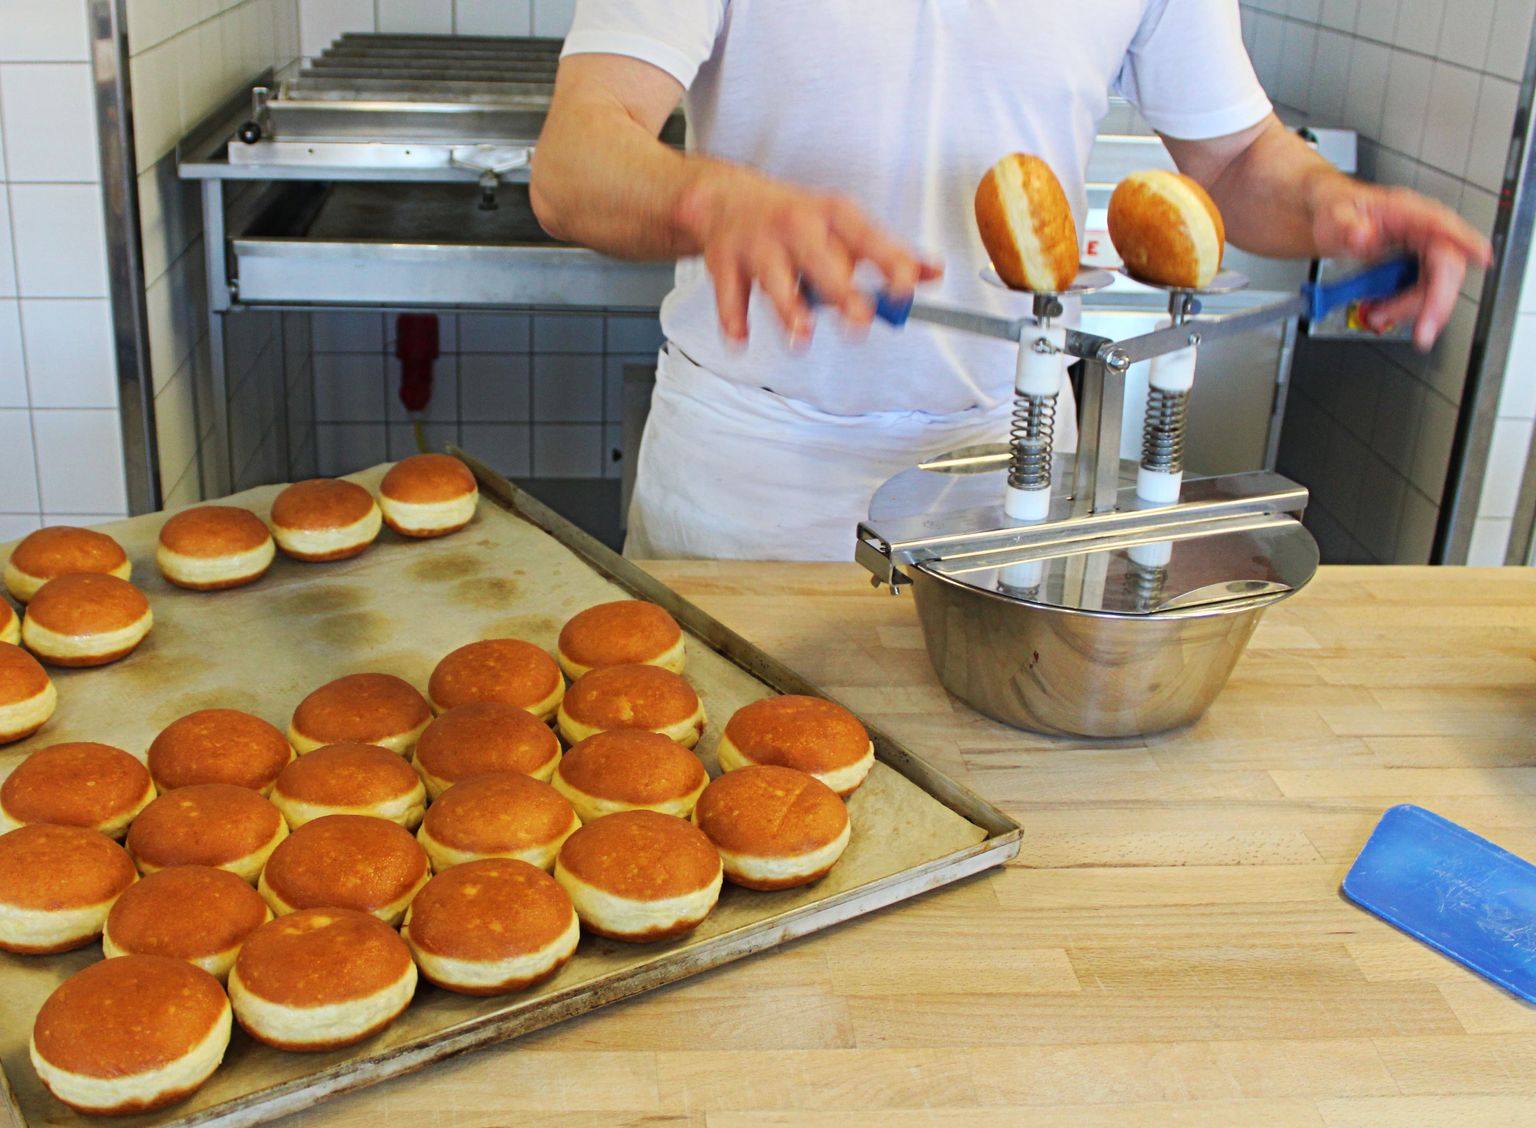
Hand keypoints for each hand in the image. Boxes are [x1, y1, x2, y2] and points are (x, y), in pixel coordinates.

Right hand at [675, 171, 941, 345]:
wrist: (727, 200)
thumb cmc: (796, 220)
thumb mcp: (844, 226)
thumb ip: (888, 254)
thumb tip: (934, 273)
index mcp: (832, 215)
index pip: (866, 237)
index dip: (888, 261)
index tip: (906, 287)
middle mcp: (796, 225)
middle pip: (820, 257)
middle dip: (840, 289)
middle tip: (860, 320)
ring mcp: (758, 243)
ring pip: (774, 277)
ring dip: (787, 308)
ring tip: (801, 335)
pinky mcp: (725, 261)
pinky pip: (729, 292)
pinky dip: (733, 317)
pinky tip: (740, 339)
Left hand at [1309, 177, 1491, 351]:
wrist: (1331, 217)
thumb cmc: (1336, 209)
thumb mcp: (1332, 214)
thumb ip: (1345, 226)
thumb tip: (1363, 236)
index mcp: (1406, 211)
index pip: (1443, 225)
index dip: (1466, 241)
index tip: (1482, 258)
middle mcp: (1422, 229)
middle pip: (1446, 267)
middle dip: (1436, 303)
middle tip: (1422, 333)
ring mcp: (1422, 249)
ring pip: (1435, 286)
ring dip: (1411, 310)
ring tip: (1377, 314)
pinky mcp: (1418, 266)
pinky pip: (1422, 292)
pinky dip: (1405, 309)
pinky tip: (1384, 311)